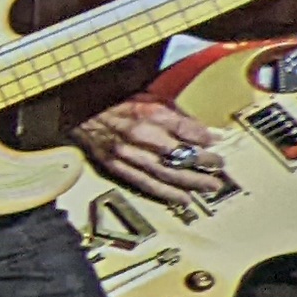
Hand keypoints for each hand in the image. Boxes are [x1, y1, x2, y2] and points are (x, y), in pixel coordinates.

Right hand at [76, 98, 231, 205]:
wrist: (77, 111)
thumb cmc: (114, 103)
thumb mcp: (148, 97)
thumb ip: (176, 114)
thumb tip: (203, 130)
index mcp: (149, 112)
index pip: (185, 129)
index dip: (205, 138)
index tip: (217, 143)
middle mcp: (139, 134)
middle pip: (179, 154)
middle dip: (203, 163)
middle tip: (219, 169)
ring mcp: (127, 153)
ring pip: (165, 173)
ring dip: (190, 182)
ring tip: (208, 187)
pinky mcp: (116, 167)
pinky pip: (144, 183)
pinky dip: (165, 193)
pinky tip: (181, 198)